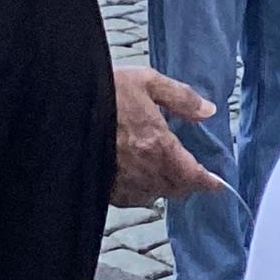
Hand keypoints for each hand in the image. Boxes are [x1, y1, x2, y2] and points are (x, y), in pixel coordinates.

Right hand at [112, 65, 222, 208]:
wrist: (62, 106)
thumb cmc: (105, 90)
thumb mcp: (148, 81)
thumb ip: (181, 98)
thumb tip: (208, 111)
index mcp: (157, 144)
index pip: (191, 174)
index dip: (207, 181)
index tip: (218, 184)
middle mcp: (142, 169)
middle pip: (175, 188)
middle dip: (187, 182)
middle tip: (194, 173)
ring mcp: (121, 181)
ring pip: (154, 195)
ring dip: (165, 186)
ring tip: (167, 172)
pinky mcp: (104, 186)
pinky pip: (131, 198)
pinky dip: (142, 191)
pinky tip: (140, 176)